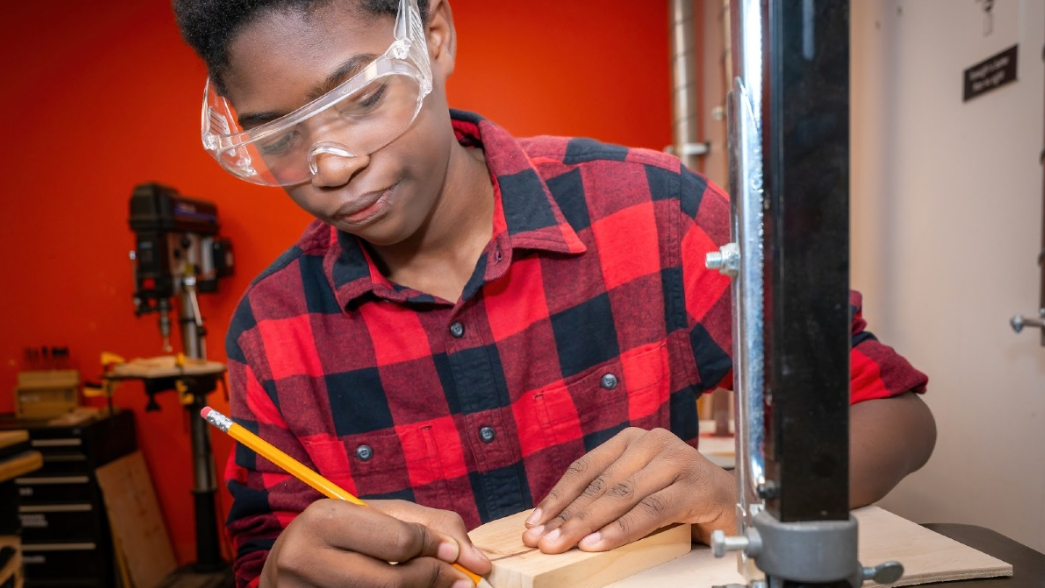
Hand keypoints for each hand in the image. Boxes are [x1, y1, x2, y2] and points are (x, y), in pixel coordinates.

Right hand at [260, 498, 491, 587]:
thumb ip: (431, 526)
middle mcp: (305, 559)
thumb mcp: (379, 516)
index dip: (436, 550)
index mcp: (324, 520)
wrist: (286, 567)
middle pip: (393, 582)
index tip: (454, 555)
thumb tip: (477, 561)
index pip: (399, 542)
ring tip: (430, 585)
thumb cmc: (343, 535)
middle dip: (433, 579)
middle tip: (456, 581)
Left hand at [522, 427, 735, 552]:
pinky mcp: (695, 485)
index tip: (535, 523)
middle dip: (567, 516)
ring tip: (564, 545)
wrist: (734, 504)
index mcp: (631, 440)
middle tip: (542, 541)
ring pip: (621, 496)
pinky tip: (599, 544)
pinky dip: (622, 530)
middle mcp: (652, 442)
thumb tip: (558, 523)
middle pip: (599, 484)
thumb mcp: (636, 492)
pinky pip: (651, 510)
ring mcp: (675, 460)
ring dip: (588, 524)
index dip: (557, 497)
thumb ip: (605, 498)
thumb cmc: (680, 499)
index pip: (585, 468)